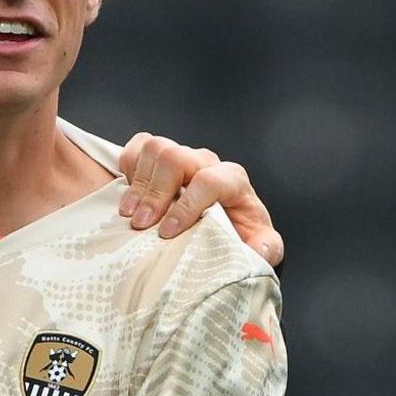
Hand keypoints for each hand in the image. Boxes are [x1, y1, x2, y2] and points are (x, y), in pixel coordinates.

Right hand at [117, 132, 283, 265]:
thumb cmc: (239, 232)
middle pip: (176, 158)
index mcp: (232, 180)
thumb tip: (262, 249)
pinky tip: (128, 194)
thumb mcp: (258, 243)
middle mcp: (206, 162)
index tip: (168, 232)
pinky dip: (129, 166)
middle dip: (155, 193)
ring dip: (139, 183)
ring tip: (130, 215)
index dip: (186, 205)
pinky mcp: (161, 156)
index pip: (209, 181)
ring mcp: (182, 156)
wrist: (224, 222)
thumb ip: (267, 247)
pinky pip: (139, 146)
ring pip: (156, 148)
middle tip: (141, 225)